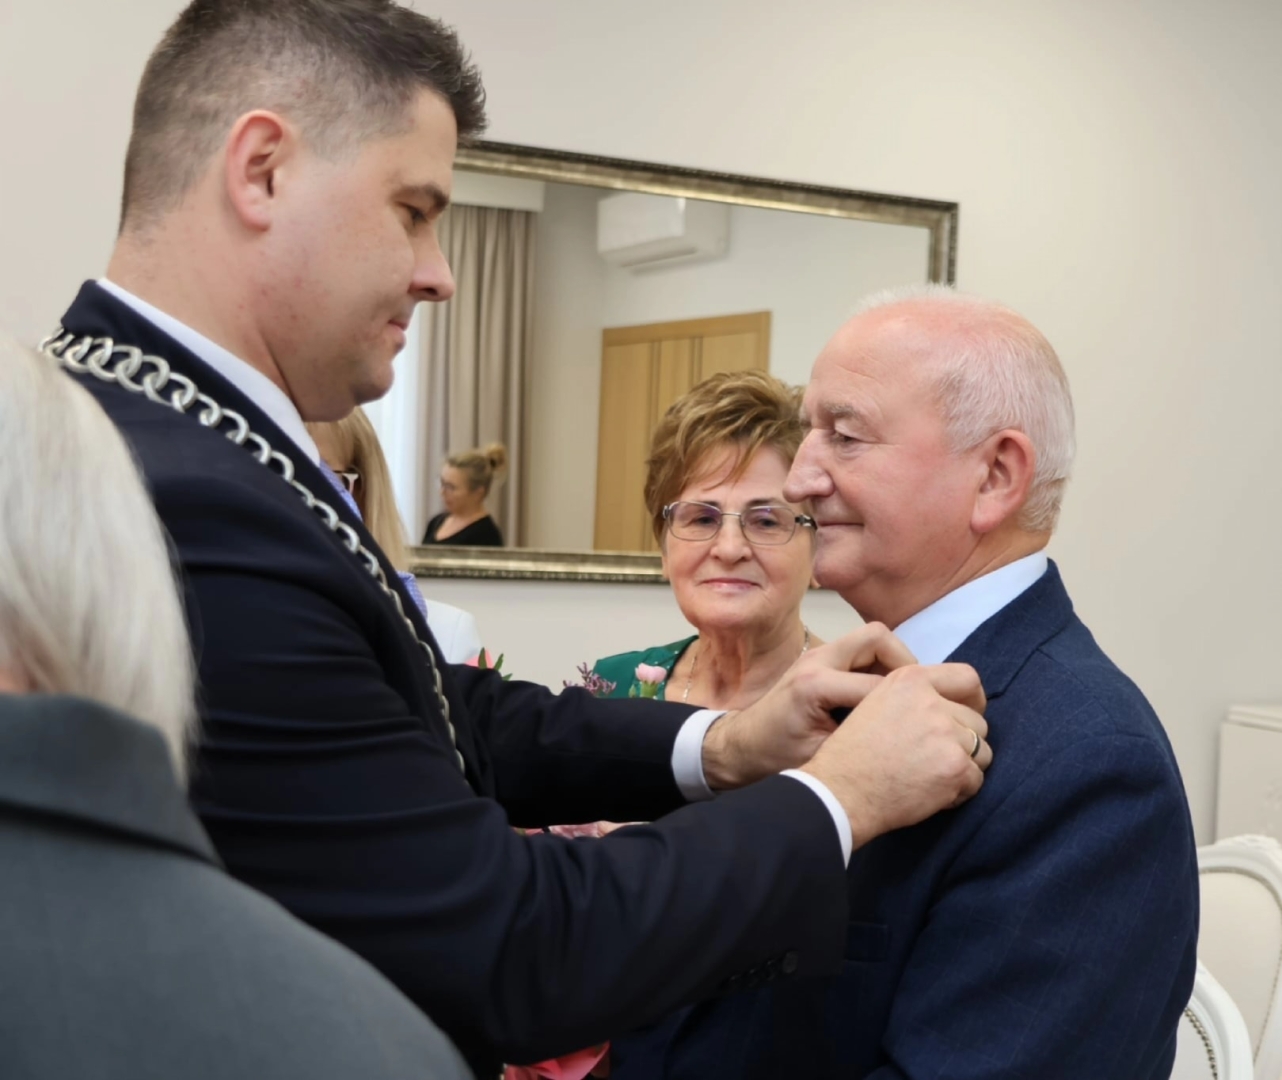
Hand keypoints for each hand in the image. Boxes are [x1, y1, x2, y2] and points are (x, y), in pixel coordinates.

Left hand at [701, 623, 918, 789]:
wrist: (740, 746)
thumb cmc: (775, 757)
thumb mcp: (822, 758)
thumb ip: (861, 745)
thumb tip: (911, 744)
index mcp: (815, 685)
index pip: (878, 685)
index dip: (911, 704)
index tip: (931, 720)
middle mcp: (817, 660)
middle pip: (877, 637)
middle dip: (907, 662)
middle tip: (922, 693)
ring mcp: (816, 654)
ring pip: (871, 639)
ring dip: (894, 662)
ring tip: (908, 695)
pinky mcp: (819, 659)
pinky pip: (860, 651)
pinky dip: (879, 667)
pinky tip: (888, 696)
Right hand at [799, 663, 990, 848]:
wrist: (840, 792)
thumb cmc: (851, 754)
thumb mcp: (876, 704)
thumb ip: (914, 698)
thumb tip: (950, 708)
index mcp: (910, 680)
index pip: (967, 678)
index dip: (973, 700)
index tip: (966, 716)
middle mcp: (931, 702)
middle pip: (977, 721)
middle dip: (963, 742)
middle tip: (936, 758)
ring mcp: (946, 734)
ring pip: (982, 751)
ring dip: (964, 767)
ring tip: (932, 777)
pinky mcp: (955, 767)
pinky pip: (976, 780)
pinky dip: (959, 791)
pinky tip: (931, 793)